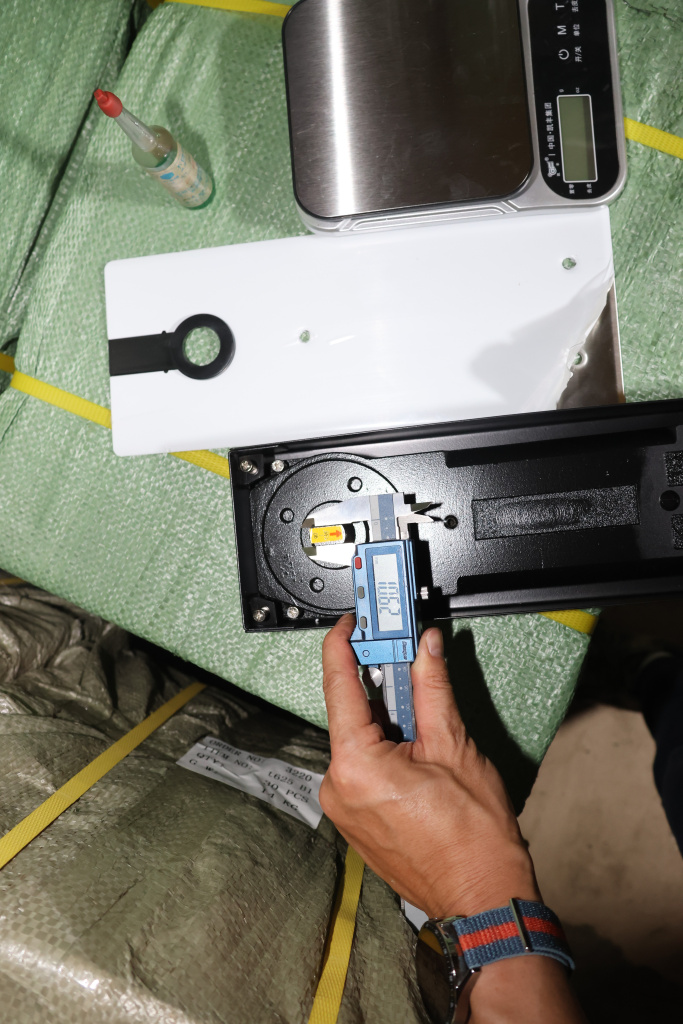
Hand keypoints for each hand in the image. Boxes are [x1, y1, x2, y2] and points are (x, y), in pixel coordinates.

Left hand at [320, 614, 540, 917]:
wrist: (482, 896)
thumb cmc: (472, 837)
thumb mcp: (454, 746)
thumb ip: (431, 688)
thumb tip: (426, 648)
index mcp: (355, 764)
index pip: (339, 684)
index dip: (343, 644)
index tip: (351, 622)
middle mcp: (337, 786)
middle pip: (352, 714)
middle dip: (382, 689)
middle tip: (410, 667)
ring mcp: (342, 807)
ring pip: (359, 742)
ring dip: (388, 724)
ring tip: (428, 732)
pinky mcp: (353, 819)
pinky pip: (361, 768)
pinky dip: (384, 751)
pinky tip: (417, 757)